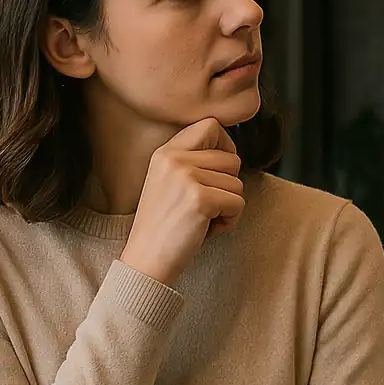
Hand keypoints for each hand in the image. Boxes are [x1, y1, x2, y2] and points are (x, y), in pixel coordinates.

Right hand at [120, 118, 244, 286]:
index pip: (210, 125)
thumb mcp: (168, 182)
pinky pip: (238, 204)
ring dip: (228, 207)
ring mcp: (187, 178)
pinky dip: (229, 222)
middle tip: (206, 206)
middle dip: (228, 186)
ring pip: (238, 184)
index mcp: (165, 152)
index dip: (225, 146)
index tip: (219, 170)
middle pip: (232, 158)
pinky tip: (206, 230)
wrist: (145, 260)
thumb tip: (231, 152)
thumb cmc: (163, 226)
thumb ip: (192, 161)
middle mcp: (175, 159)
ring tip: (202, 220)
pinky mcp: (201, 199)